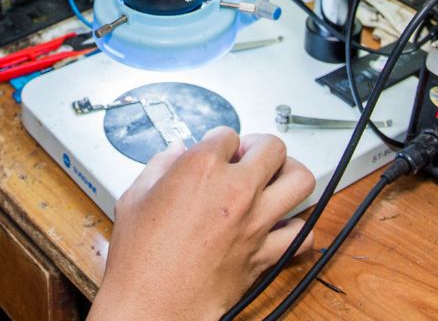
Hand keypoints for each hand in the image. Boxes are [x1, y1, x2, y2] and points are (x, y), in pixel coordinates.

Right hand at [90, 128, 314, 319]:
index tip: (216, 150)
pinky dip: (296, 227)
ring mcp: (256, 223)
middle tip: (249, 157)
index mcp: (201, 169)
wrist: (153, 305)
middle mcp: (235, 190)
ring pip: (301, 181)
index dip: (220, 141)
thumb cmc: (140, 259)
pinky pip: (302, 234)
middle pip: (273, 147)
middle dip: (260, 147)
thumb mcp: (135, 197)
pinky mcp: (265, 255)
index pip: (227, 134)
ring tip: (275, 180)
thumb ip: (159, 166)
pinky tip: (281, 224)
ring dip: (289, 175)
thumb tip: (174, 154)